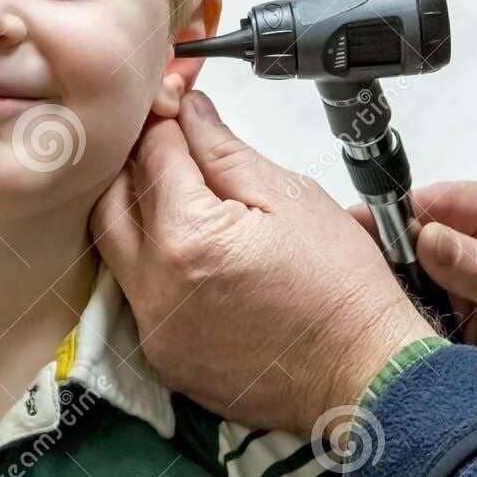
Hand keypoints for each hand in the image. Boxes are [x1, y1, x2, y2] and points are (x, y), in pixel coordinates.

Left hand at [91, 90, 435, 436]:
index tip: (178, 104)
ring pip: (116, 251)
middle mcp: (156, 289)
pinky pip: (136, 296)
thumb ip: (225, 149)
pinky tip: (188, 251)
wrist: (364, 372)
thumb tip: (190, 112)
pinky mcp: (164, 357)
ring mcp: (155, 330)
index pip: (153, 156)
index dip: (167, 120)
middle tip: (172, 146)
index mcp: (187, 240)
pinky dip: (152, 265)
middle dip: (136, 165)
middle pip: (112, 201)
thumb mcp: (289, 196)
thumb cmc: (340, 288)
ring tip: (180, 195)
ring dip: (138, 215)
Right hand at [351, 181, 476, 472]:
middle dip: (382, 252)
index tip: (358, 230)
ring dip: (380, 290)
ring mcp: (453, 284)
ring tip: (353, 306)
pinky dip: (386, 322)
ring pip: (398, 274)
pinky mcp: (439, 322)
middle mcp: (475, 241)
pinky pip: (401, 313)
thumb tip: (426, 237)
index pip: (442, 200)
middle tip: (348, 273)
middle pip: (410, 234)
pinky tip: (368, 331)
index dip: (398, 212)